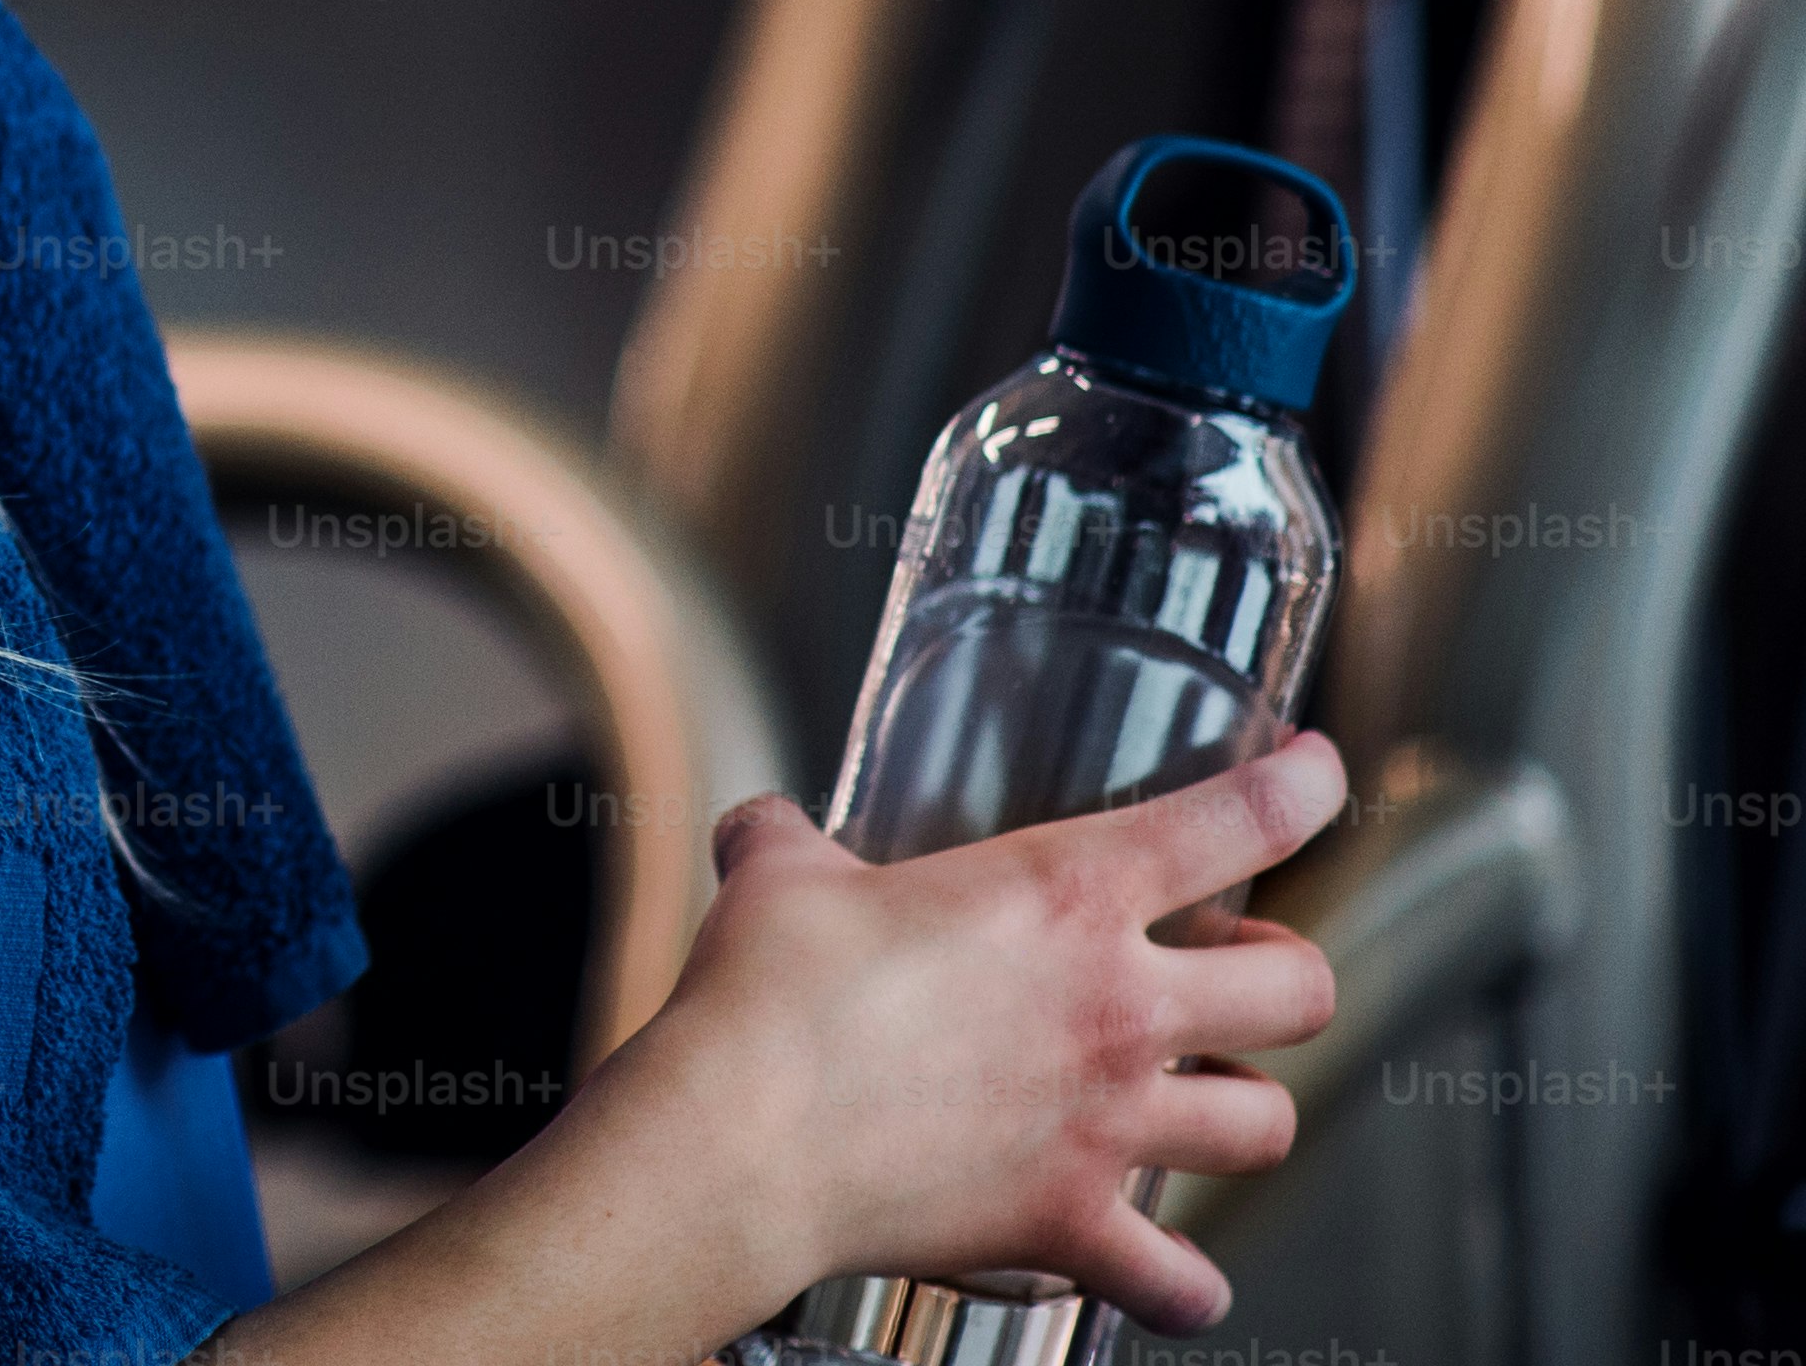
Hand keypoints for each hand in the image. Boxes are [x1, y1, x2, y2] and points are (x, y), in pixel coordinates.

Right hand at [586, 729, 1349, 1332]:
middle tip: (1239, 972)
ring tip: (1204, 1099)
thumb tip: (767, 832)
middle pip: (1302, 991)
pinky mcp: (1070, 1223)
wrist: (740, 1137)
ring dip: (1244, 1110)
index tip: (1316, 775)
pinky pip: (1181, 1282)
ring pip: (1266, 1125)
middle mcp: (1116, 1007)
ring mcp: (1107, 1124)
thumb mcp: (778, 875)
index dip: (1301, 787)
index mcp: (1062, 892)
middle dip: (1285, 977)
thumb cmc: (764, 995)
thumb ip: (790, 842)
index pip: (1235, 821)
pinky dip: (1182, 1283)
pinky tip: (1166, 1269)